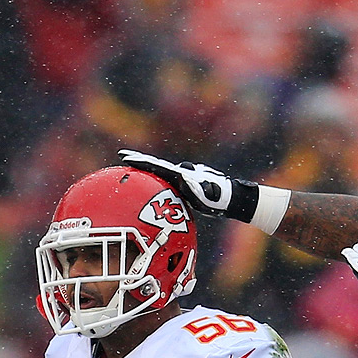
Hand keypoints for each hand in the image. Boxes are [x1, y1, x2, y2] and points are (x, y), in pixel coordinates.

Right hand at [118, 151, 260, 222]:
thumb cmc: (220, 198)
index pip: (157, 166)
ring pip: (163, 175)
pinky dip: (160, 184)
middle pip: (157, 167)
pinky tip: (153, 191)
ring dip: (149, 173)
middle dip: (141, 163)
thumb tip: (183, 177)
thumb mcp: (206, 193)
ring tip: (133, 173)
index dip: (141, 162)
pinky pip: (169, 184)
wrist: (232, 199)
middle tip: (124, 159)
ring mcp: (185, 178)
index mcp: (181, 174)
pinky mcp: (188, 186)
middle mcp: (182, 173)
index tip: (125, 157)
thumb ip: (194, 186)